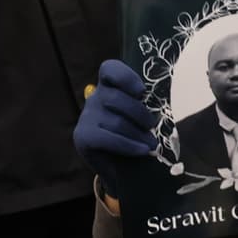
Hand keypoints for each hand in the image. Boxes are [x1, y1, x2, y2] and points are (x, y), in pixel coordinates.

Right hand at [73, 59, 157, 204]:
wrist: (121, 169)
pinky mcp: (82, 136)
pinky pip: (108, 138)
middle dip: (140, 113)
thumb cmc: (133, 136)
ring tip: (151, 144)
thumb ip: (143, 105)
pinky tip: (142, 151)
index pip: (109, 69)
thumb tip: (156, 109)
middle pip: (117, 98)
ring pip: (116, 121)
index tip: (141, 91)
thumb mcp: (140, 117)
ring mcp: (85, 117)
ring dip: (138, 135)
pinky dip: (128, 146)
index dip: (125, 77)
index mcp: (108, 87)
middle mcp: (94, 98)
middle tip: (152, 127)